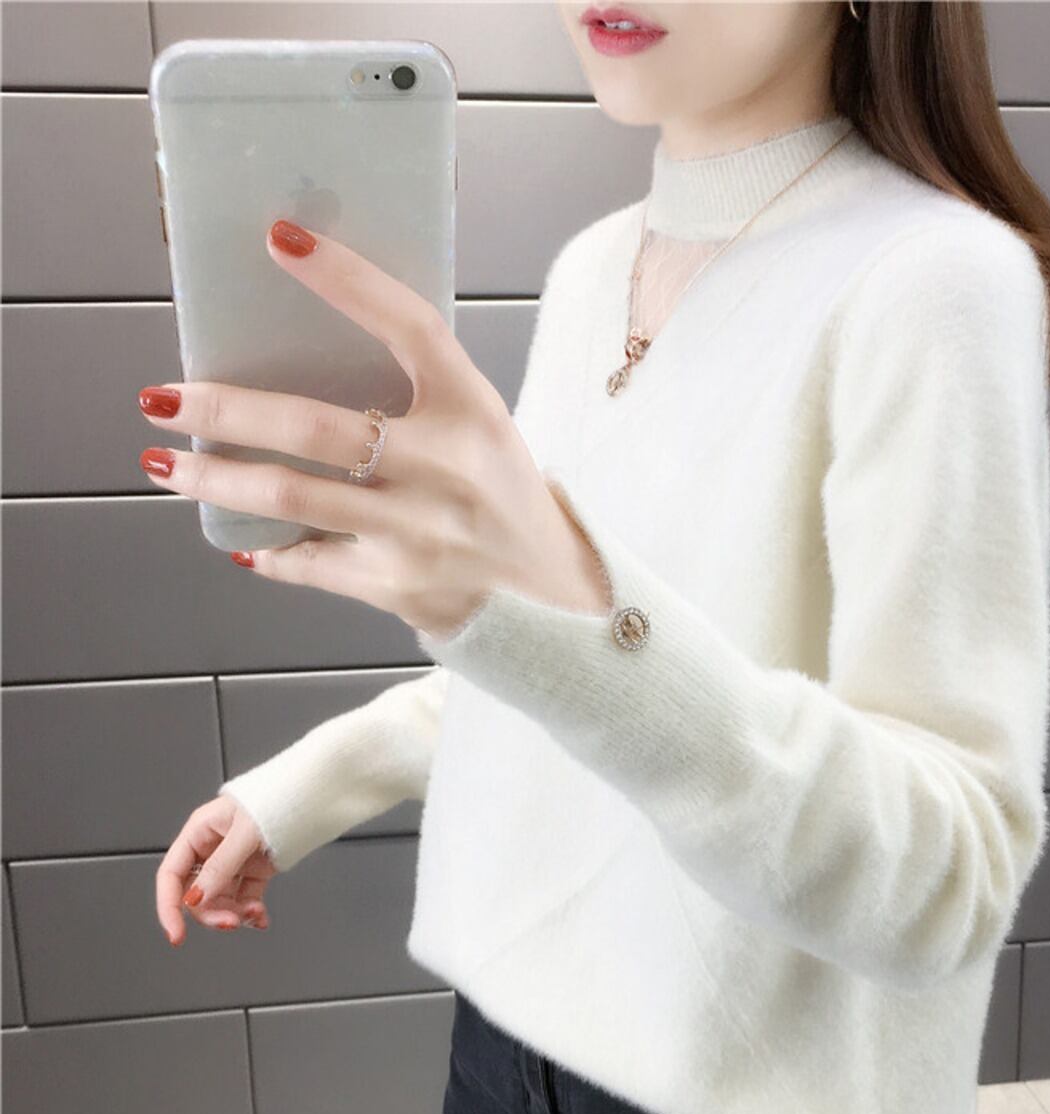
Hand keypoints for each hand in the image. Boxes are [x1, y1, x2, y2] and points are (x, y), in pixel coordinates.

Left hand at [136, 218, 609, 642]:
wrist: (549, 597)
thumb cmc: (503, 496)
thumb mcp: (482, 427)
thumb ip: (419, 391)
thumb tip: (303, 359)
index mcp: (474, 413)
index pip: (411, 327)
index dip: (348, 280)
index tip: (279, 240)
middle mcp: (446, 470)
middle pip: (317, 430)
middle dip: (226, 410)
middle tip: (160, 397)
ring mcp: (417, 534)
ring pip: (293, 499)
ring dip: (216, 478)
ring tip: (164, 464)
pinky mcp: (396, 587)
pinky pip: (310, 563)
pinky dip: (267, 551)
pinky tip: (238, 538)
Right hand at [155, 794, 275, 946]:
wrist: (309, 795)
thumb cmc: (275, 799)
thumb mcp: (243, 833)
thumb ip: (220, 866)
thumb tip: (196, 898)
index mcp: (199, 832)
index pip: (171, 875)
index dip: (169, 907)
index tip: (176, 935)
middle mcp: (212, 848)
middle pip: (196, 894)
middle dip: (212, 913)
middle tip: (231, 922)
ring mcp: (233, 861)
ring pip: (220, 901)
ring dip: (235, 913)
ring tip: (256, 914)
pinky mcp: (254, 870)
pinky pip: (244, 899)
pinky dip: (251, 912)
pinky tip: (261, 918)